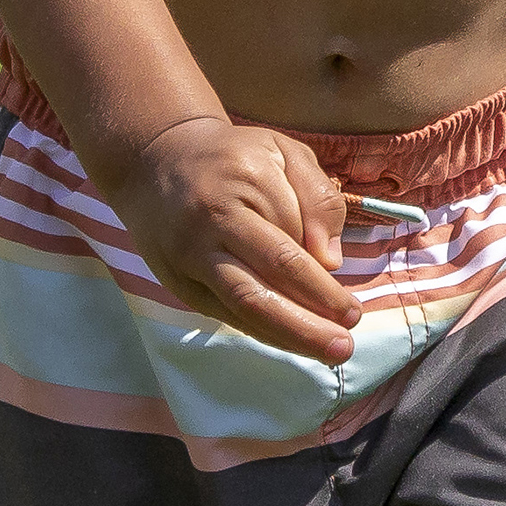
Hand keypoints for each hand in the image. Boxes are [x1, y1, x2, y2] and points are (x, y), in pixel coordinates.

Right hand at [111, 115, 363, 359]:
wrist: (153, 160)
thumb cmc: (231, 158)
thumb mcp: (284, 152)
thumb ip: (318, 198)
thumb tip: (330, 260)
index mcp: (246, 183)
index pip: (292, 244)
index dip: (323, 285)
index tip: (352, 311)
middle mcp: (213, 218)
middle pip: (268, 278)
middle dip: (310, 319)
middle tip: (345, 346)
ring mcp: (190, 252)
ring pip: (243, 302)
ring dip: (288, 334)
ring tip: (326, 353)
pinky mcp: (177, 278)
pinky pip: (223, 312)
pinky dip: (261, 331)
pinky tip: (290, 341)